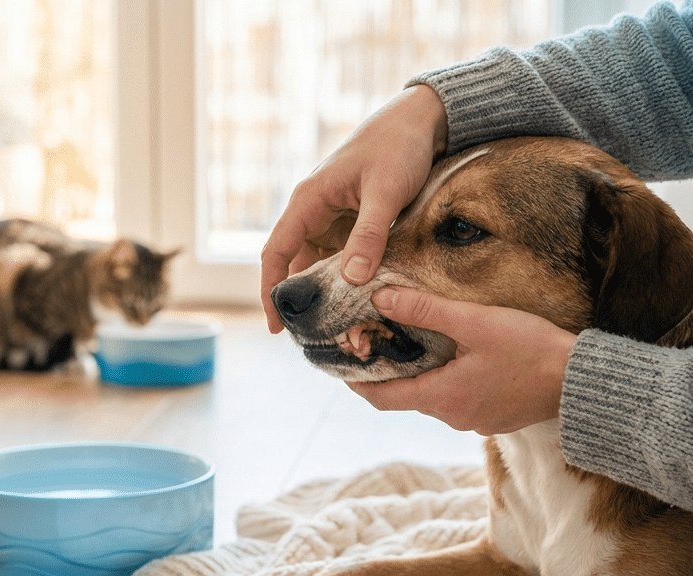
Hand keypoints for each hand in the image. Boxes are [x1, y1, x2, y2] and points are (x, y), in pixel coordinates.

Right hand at [260, 85, 447, 332]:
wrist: (420, 120)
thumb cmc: (398, 147)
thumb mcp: (385, 192)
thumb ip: (369, 236)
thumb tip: (352, 280)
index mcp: (309, 201)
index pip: (277, 252)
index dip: (272, 291)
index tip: (277, 326)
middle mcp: (315, 211)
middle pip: (297, 264)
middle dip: (302, 299)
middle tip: (313, 337)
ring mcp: (335, 217)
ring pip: (322, 263)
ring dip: (328, 291)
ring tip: (338, 326)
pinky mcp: (355, 221)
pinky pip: (345, 256)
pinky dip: (349, 278)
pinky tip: (361, 300)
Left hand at [348, 287, 576, 434]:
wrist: (582, 383)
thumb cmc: (532, 349)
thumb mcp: (474, 322)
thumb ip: (425, 309)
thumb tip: (380, 296)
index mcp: (442, 397)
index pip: (382, 398)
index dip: (357, 382)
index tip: (341, 365)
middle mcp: (454, 417)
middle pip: (408, 396)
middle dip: (391, 371)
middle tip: (378, 342)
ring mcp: (477, 422)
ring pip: (437, 397)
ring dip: (423, 374)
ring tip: (416, 342)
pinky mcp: (497, 417)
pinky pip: (462, 400)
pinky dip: (449, 380)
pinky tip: (459, 356)